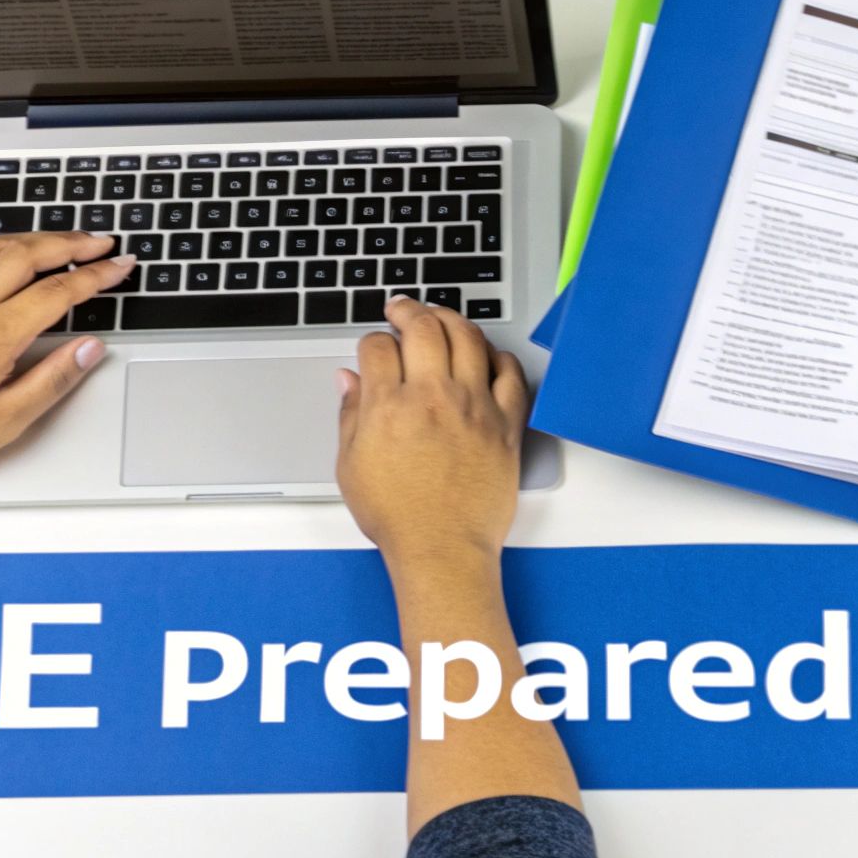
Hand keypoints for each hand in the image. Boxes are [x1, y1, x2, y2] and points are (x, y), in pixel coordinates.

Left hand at [0, 231, 135, 508]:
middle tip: (102, 242)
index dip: (97, 276)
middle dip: (71, 243)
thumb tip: (90, 348)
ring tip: (63, 241)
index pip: (58, 292)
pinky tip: (8, 256)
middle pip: (27, 255)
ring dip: (34, 238)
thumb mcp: (6, 421)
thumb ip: (54, 379)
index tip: (121, 266)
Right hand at [336, 297, 528, 569]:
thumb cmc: (397, 516)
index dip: (371, 340)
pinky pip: (509, 372)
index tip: (373, 347)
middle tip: (401, 309)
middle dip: (407, 309)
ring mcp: (474, 406)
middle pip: (423, 327)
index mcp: (389, 406)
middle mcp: (433, 397)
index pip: (377, 347)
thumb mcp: (351, 466)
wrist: (442, 549)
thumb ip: (350, 415)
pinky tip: (485, 356)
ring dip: (451, 319)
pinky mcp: (505, 423)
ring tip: (440, 319)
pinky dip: (497, 356)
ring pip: (468, 338)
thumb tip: (348, 380)